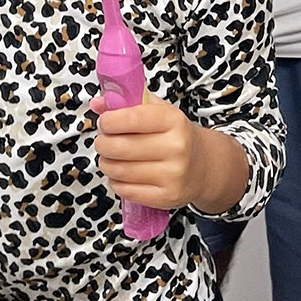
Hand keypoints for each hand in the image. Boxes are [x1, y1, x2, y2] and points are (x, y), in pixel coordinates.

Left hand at [93, 91, 241, 212]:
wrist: (203, 165)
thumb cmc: (175, 135)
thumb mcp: (158, 111)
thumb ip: (128, 103)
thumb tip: (97, 103)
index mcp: (173, 120)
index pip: (132, 119)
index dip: (109, 121)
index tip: (104, 122)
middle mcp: (176, 147)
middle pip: (120, 147)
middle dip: (102, 144)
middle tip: (103, 141)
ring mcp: (173, 174)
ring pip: (120, 170)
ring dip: (106, 163)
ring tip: (110, 158)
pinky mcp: (167, 197)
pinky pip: (127, 191)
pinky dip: (116, 182)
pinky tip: (121, 174)